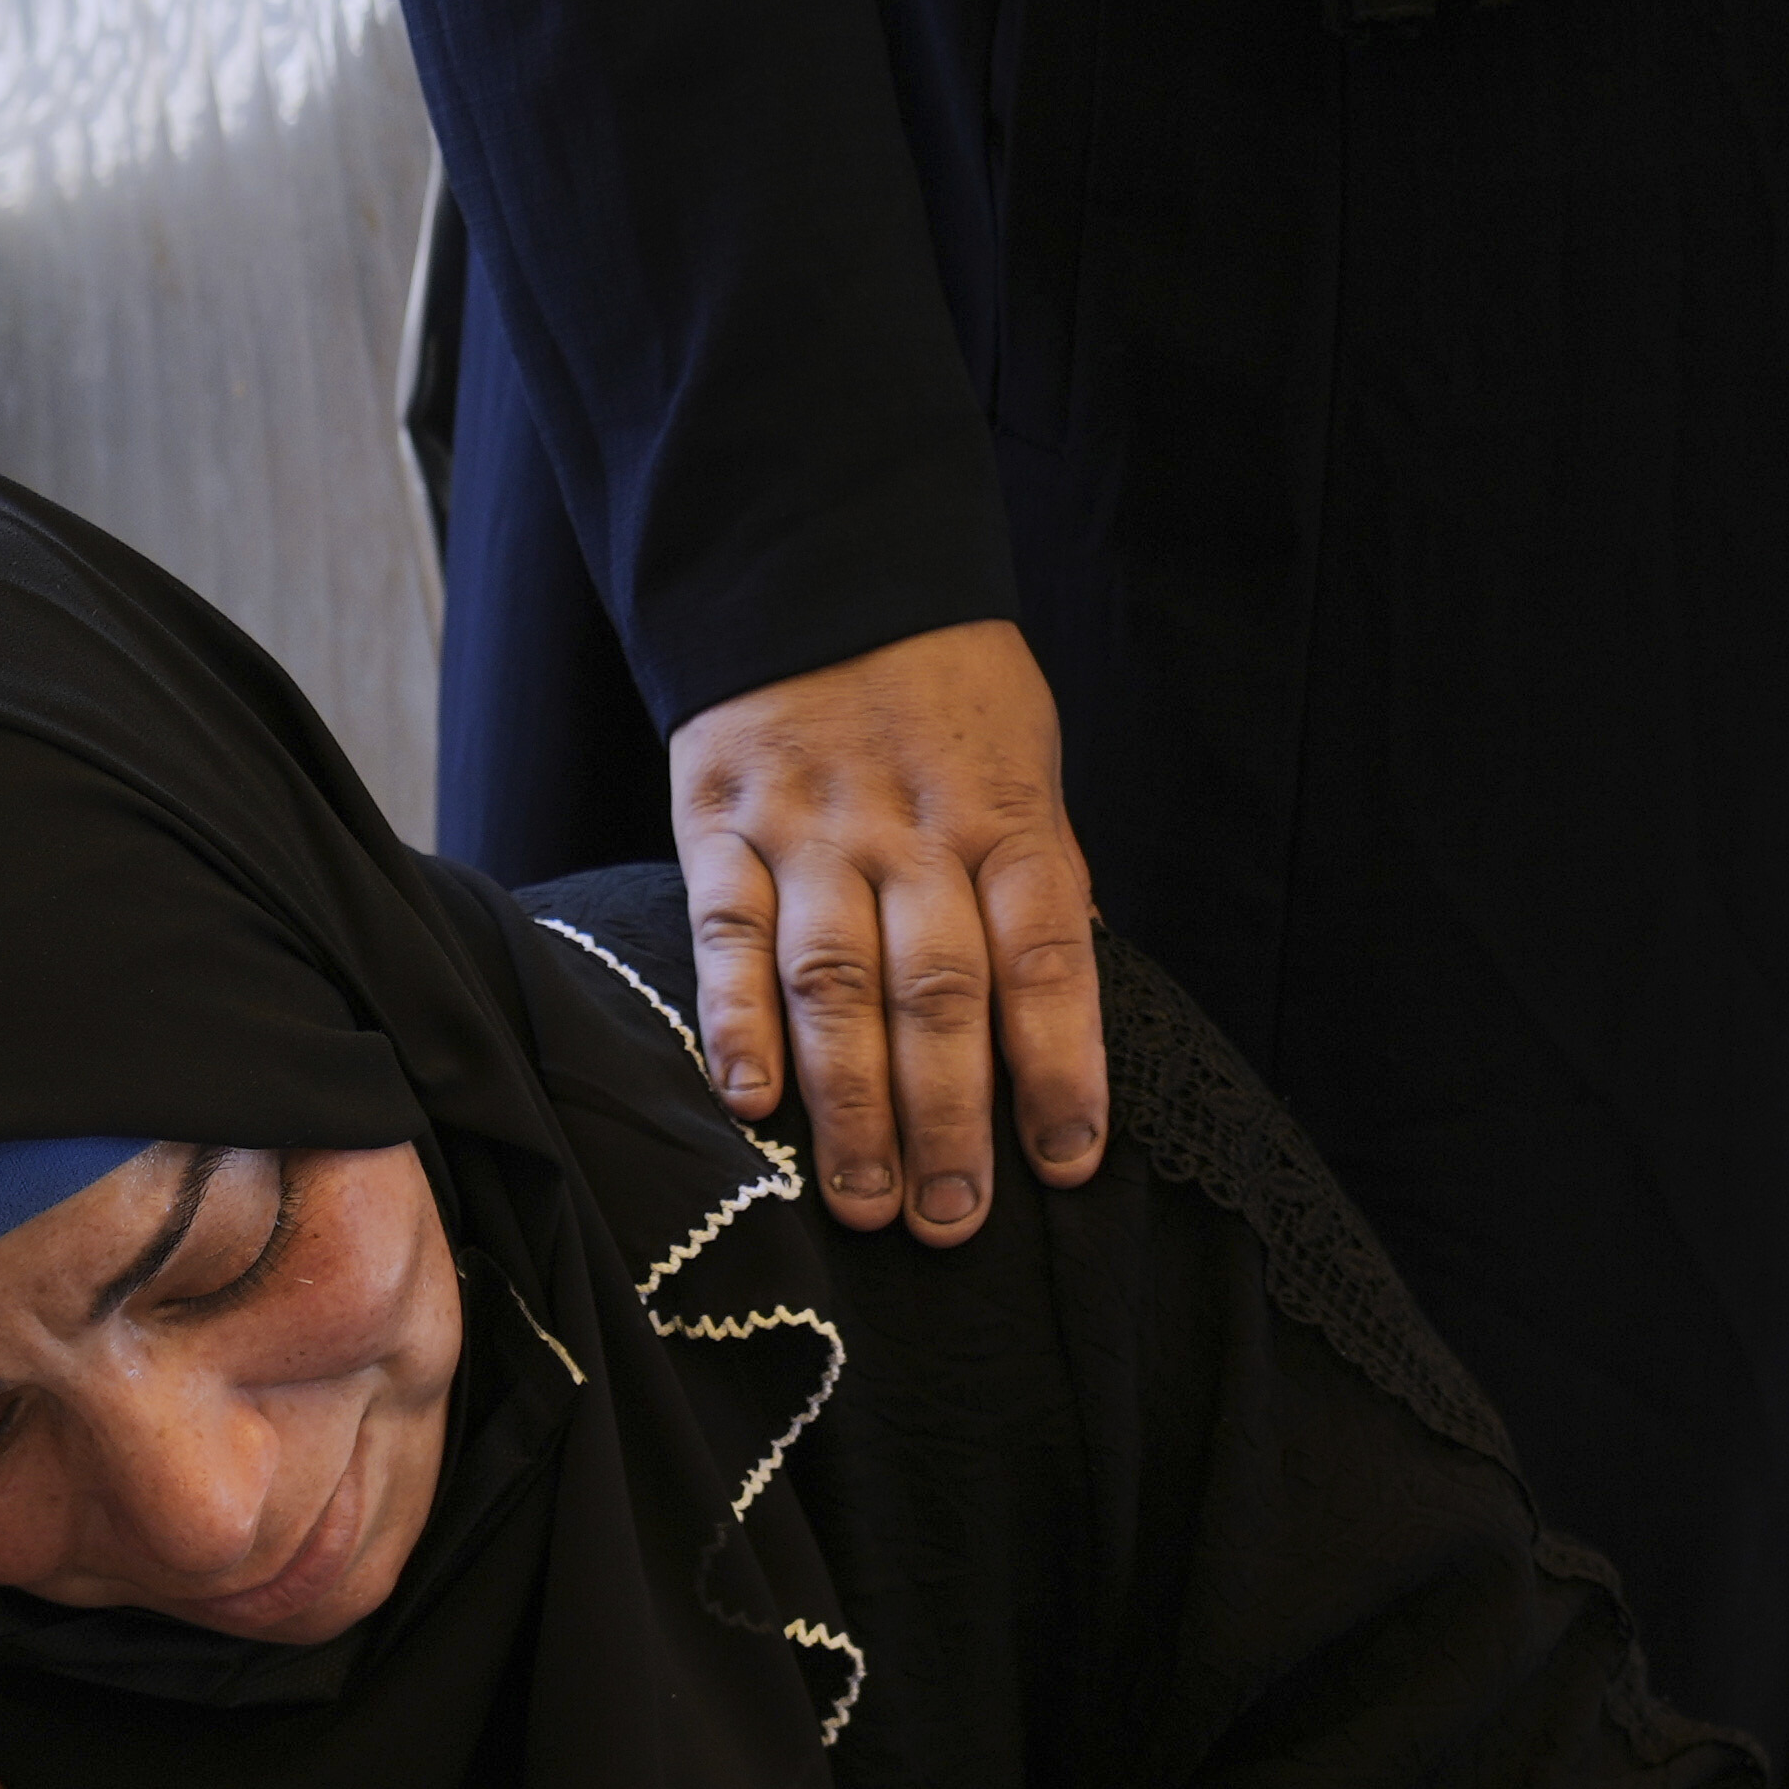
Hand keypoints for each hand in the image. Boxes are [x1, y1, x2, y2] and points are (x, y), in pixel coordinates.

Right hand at [668, 618, 1111, 1238]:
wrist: (821, 566)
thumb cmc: (945, 695)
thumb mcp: (1024, 765)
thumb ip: (1033, 885)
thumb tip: (1064, 1020)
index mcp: (1003, 814)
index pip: (1045, 953)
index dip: (1058, 1064)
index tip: (1067, 1163)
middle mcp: (909, 828)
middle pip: (937, 991)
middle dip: (948, 1121)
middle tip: (951, 1221)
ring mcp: (810, 828)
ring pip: (835, 982)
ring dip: (851, 1105)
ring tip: (866, 1206)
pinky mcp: (721, 826)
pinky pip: (728, 936)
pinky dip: (738, 1024)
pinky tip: (753, 1105)